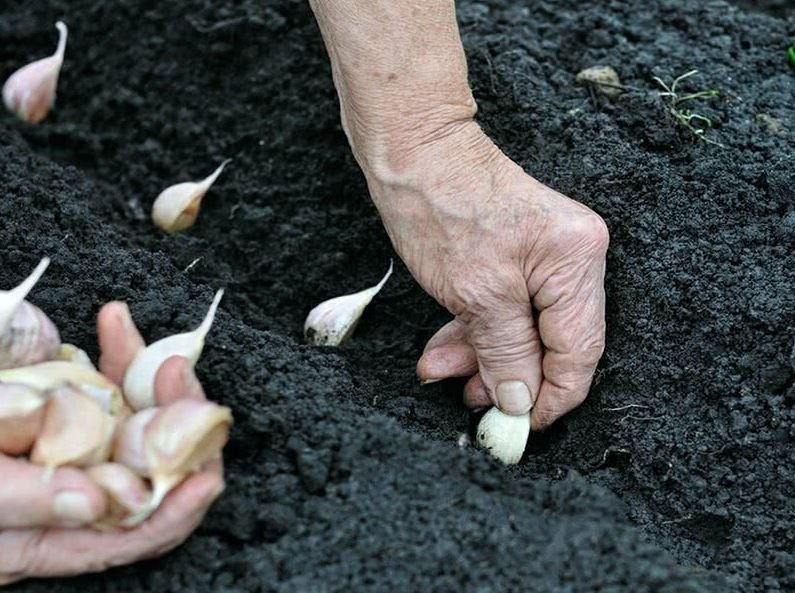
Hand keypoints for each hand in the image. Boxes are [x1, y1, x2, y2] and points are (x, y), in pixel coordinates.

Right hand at [0, 303, 223, 584]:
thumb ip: (21, 501)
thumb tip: (95, 505)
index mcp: (55, 534)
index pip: (134, 533)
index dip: (176, 510)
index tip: (207, 475)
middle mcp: (76, 490)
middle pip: (151, 467)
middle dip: (176, 420)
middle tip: (175, 373)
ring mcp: (74, 443)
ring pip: (137, 417)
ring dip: (148, 374)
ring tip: (139, 335)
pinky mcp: (64, 405)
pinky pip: (106, 383)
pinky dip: (114, 353)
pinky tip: (112, 320)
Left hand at [363, 122, 607, 428]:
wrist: (411, 149)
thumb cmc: (440, 207)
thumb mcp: (476, 294)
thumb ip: (506, 352)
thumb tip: (522, 402)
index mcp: (577, 261)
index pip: (580, 351)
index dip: (552, 397)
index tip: (520, 426)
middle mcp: (573, 257)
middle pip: (552, 342)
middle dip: (508, 376)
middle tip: (472, 402)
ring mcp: (546, 255)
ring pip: (523, 329)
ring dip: (483, 356)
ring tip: (442, 371)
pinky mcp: (518, 255)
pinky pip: (505, 308)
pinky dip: (475, 331)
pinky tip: (445, 350)